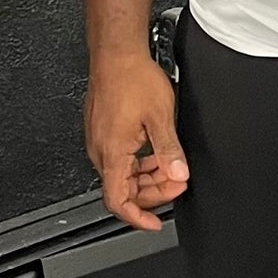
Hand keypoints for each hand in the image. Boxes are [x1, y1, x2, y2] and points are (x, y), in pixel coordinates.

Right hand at [85, 51, 188, 232]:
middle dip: (152, 192)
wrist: (117, 54)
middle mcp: (101, 150)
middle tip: (176, 182)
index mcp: (113, 152)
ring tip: (170, 167)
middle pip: (124, 189)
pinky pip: (120, 158)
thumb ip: (170, 151)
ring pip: (123, 174)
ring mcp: (99, 141)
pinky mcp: (102, 131)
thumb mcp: (161, 118)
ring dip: (147, 176)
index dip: (136, 218)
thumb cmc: (132, 79)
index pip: (118, 201)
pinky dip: (139, 162)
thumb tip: (178, 174)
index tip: (153, 223)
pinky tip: (156, 152)